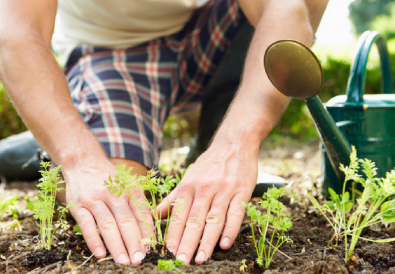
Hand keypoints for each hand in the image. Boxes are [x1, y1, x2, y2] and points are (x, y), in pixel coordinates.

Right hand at [63, 159, 153, 264]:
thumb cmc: (109, 179)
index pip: (141, 213)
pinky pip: (86, 224)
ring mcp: (95, 199)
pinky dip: (94, 240)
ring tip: (124, 261)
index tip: (151, 249)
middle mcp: (114, 194)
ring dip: (117, 245)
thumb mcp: (127, 185)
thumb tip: (149, 231)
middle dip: (134, 242)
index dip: (147, 232)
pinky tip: (100, 254)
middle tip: (140, 259)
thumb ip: (137, 205)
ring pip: (108, 224)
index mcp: (129, 190)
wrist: (83, 162)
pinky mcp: (78, 205)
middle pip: (126, 221)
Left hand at [157, 143, 257, 263]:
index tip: (167, 253)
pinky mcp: (241, 191)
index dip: (173, 235)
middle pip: (194, 220)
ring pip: (213, 218)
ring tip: (200, 259)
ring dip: (207, 241)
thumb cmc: (208, 165)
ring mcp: (223, 190)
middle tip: (181, 261)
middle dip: (186, 242)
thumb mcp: (187, 178)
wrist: (233, 144)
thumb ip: (172, 199)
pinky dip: (230, 229)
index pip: (178, 215)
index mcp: (188, 187)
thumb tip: (153, 215)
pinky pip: (236, 213)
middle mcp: (204, 189)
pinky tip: (225, 244)